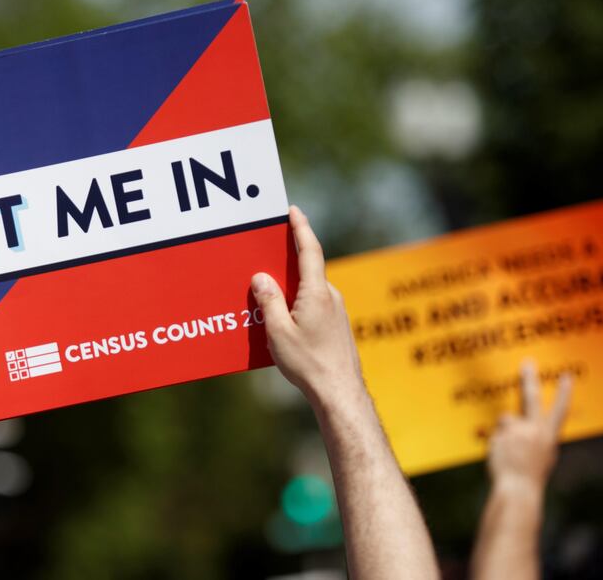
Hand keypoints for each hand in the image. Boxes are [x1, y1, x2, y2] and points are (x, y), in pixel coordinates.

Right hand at [251, 205, 365, 406]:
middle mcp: (330, 297)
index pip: (309, 250)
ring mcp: (336, 311)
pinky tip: (283, 318)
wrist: (340, 392)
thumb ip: (269, 301)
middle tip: (268, 249)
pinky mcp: (336, 326)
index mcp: (316, 293)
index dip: (301, 228)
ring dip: (291, 286)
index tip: (293, 210)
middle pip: (307, 268)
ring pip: (309, 289)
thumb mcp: (279, 332)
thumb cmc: (309, 364)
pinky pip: (313, 305)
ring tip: (268, 291)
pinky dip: (297, 303)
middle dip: (288, 258)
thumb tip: (261, 277)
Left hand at [487, 362, 571, 493]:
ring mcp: (516, 432)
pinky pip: (495, 432)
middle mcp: (534, 431)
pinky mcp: (500, 435)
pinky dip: (495, 441)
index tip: (567, 376)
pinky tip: (501, 456)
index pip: (559, 411)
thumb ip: (540, 437)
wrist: (517, 489)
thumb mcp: (545, 456)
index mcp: (548, 437)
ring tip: (509, 452)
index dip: (564, 393)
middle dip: (529, 379)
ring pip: (506, 419)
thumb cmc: (531, 476)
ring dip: (505, 431)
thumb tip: (529, 423)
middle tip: (527, 363)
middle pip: (531, 398)